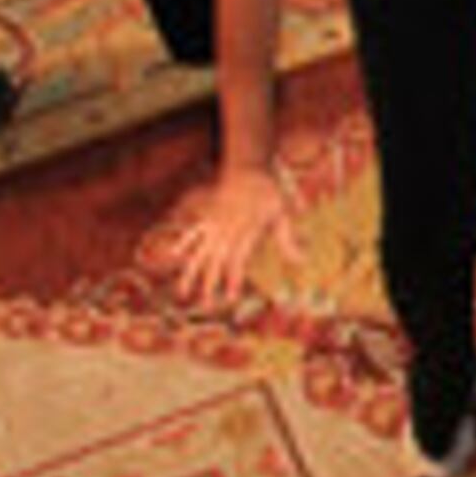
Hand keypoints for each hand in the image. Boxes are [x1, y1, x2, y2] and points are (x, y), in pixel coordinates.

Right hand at [168, 165, 301, 307]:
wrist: (248, 169)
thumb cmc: (269, 194)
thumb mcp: (282, 215)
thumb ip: (288, 241)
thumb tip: (302, 261)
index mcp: (246, 231)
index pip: (238, 260)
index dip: (233, 279)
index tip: (230, 297)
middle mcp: (227, 230)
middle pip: (215, 262)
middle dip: (210, 284)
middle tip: (207, 307)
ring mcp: (214, 225)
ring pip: (199, 252)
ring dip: (190, 272)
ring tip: (182, 293)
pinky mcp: (207, 219)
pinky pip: (192, 232)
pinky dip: (183, 242)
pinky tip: (173, 256)